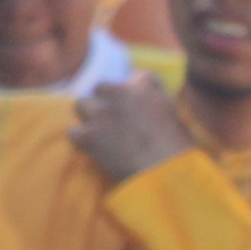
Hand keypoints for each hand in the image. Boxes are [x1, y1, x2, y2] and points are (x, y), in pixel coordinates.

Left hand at [66, 75, 193, 185]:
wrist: (163, 171)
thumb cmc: (177, 148)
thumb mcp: (176, 116)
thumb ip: (159, 104)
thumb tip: (151, 107)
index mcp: (144, 87)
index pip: (136, 78)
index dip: (134, 93)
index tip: (136, 107)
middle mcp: (119, 94)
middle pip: (100, 87)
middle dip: (105, 101)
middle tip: (112, 120)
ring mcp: (101, 114)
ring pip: (81, 104)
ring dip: (89, 117)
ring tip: (99, 133)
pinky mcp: (88, 136)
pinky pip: (74, 132)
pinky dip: (82, 141)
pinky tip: (93, 150)